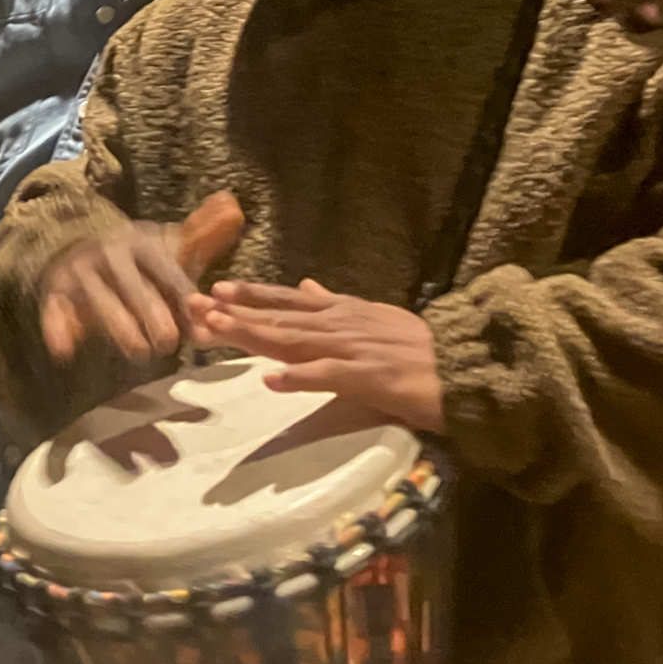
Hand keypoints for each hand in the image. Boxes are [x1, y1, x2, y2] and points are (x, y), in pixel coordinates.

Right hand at [39, 191, 244, 362]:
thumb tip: (234, 206)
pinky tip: (65, 350)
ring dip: (117, 323)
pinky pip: (55, 307)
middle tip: (168, 342)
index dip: (183, 297)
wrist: (85, 251)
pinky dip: (57, 326)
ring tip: (137, 351)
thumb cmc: (140, 260)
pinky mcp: (57, 290)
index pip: (165, 270)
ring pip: (98, 297)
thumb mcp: (169, 246)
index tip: (199, 324)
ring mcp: (80, 271)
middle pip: (131, 284)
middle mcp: (108, 253)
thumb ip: (203, 233)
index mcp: (139, 242)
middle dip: (150, 311)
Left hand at [188, 278, 444, 432]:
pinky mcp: (370, 377)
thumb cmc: (421, 350)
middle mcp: (342, 324)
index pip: (289, 300)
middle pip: (280, 317)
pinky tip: (273, 380)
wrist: (467, 368)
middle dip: (236, 312)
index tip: (216, 289)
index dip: (251, 295)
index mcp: (343, 312)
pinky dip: (300, 377)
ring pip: (294, 340)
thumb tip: (307, 283)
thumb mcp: (376, 316)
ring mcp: (354, 348)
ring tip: (218, 329)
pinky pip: (329, 377)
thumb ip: (338, 303)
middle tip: (195, 305)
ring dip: (254, 334)